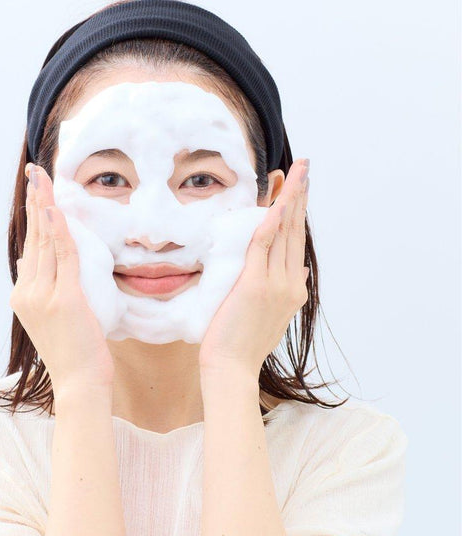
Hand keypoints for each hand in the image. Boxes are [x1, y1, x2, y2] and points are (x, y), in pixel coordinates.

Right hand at [10, 164, 114, 403]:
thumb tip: (38, 261)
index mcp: (24, 296)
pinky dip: (58, 231)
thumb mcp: (54, 316)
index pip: (31, 248)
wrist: (80, 382)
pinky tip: (55, 209)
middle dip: (35, 201)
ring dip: (44, 206)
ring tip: (42, 178)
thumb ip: (45, 288)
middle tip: (36, 172)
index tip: (36, 191)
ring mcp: (42, 296)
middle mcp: (26, 292)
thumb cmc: (75, 350)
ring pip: (45, 243)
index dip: (34, 218)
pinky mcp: (62, 300)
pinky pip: (62, 257)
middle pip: (33, 238)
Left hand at [199, 159, 310, 382]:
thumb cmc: (241, 342)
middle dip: (300, 196)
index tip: (298, 189)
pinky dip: (271, 224)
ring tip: (296, 173)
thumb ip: (283, 289)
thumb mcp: (270, 314)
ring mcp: (276, 285)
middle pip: (296, 232)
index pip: (295, 243)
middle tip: (305, 167)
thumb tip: (295, 269)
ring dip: (290, 200)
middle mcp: (291, 284)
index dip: (297, 213)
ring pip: (284, 234)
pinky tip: (276, 203)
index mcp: (294, 290)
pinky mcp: (256, 286)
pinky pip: (264, 247)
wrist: (231, 368)